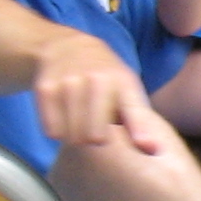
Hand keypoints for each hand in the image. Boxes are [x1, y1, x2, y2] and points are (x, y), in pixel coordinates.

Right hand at [29, 30, 163, 154]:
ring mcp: (68, 83)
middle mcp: (96, 80)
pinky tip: (64, 117)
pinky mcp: (45, 89)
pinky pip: (52, 131)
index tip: (147, 146)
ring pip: (71, 137)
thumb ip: (142, 123)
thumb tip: (155, 151)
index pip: (133, 112)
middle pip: (94, 137)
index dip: (140, 131)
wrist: (66, 49)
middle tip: (95, 129)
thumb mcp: (128, 93)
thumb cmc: (106, 80)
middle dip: (95, 140)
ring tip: (81, 122)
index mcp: (123, 82)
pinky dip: (58, 131)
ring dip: (75, 137)